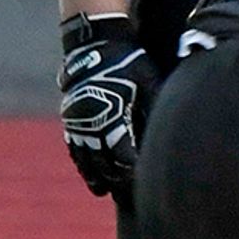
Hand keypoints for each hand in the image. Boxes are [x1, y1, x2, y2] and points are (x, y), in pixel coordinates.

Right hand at [57, 11, 159, 200]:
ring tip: (105, 191)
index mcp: (111, 114)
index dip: (133, 172)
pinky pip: (74, 148)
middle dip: (115, 180)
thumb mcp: (148, 82)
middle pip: (102, 163)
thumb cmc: (129, 62)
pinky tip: (89, 174)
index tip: (144, 182)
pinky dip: (82, 163)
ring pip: (85, 159)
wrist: (96, 43)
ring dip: (95, 177)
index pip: (123, 155)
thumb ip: (155, 108)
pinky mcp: (69, 118)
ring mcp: (77, 121)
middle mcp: (91, 121)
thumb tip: (169, 130)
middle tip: (129, 195)